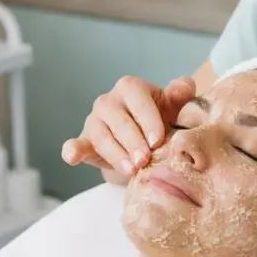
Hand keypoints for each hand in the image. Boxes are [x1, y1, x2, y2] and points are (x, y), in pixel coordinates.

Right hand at [61, 74, 195, 180]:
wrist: (143, 142)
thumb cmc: (160, 120)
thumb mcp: (173, 107)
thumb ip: (181, 94)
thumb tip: (183, 87)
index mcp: (130, 87)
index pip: (138, 101)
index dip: (149, 121)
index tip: (158, 141)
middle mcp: (108, 100)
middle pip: (119, 121)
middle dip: (133, 142)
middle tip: (145, 160)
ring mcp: (94, 121)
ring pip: (102, 137)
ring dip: (116, 154)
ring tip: (131, 170)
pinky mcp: (85, 141)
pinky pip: (77, 144)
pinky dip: (73, 150)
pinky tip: (72, 156)